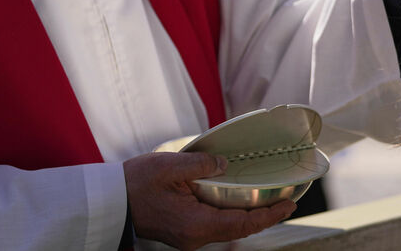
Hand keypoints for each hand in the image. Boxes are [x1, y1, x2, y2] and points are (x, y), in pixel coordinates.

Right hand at [124, 152, 295, 250]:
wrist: (111, 200)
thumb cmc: (136, 184)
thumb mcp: (169, 166)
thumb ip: (201, 164)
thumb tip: (225, 163)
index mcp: (195, 224)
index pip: (242, 224)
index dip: (268, 216)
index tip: (289, 205)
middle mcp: (196, 236)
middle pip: (240, 229)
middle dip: (265, 216)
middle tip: (287, 201)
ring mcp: (190, 236)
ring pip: (229, 228)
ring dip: (250, 216)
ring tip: (271, 200)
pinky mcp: (186, 230)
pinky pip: (217, 224)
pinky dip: (234, 214)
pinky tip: (243, 201)